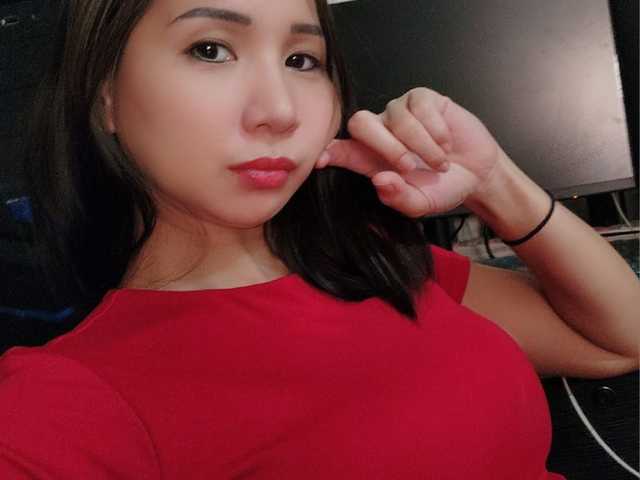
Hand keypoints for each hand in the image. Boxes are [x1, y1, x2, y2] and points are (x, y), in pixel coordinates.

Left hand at [315, 87, 505, 217]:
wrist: (477, 173)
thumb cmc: (442, 187)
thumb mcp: (421, 204)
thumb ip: (399, 198)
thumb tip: (380, 182)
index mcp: (371, 160)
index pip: (343, 150)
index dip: (330, 152)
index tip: (320, 159)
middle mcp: (380, 132)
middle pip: (360, 123)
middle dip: (386, 147)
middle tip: (409, 167)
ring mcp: (399, 112)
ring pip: (396, 118)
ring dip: (421, 145)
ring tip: (439, 162)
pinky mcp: (422, 99)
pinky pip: (420, 106)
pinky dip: (436, 130)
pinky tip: (446, 143)